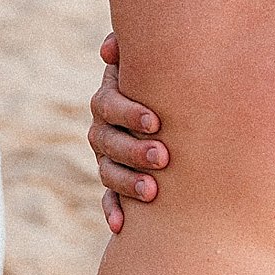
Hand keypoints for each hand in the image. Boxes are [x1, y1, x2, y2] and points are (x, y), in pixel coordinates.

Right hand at [88, 33, 167, 232]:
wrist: (171, 112)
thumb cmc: (166, 80)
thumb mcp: (153, 64)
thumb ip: (134, 51)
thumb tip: (110, 48)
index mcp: (109, 99)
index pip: (109, 105)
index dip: (129, 113)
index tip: (156, 122)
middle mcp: (103, 129)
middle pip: (107, 141)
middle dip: (134, 150)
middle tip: (163, 157)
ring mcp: (107, 158)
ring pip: (107, 171)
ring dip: (126, 182)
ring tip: (153, 192)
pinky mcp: (116, 183)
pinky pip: (108, 198)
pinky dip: (112, 211)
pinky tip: (121, 226)